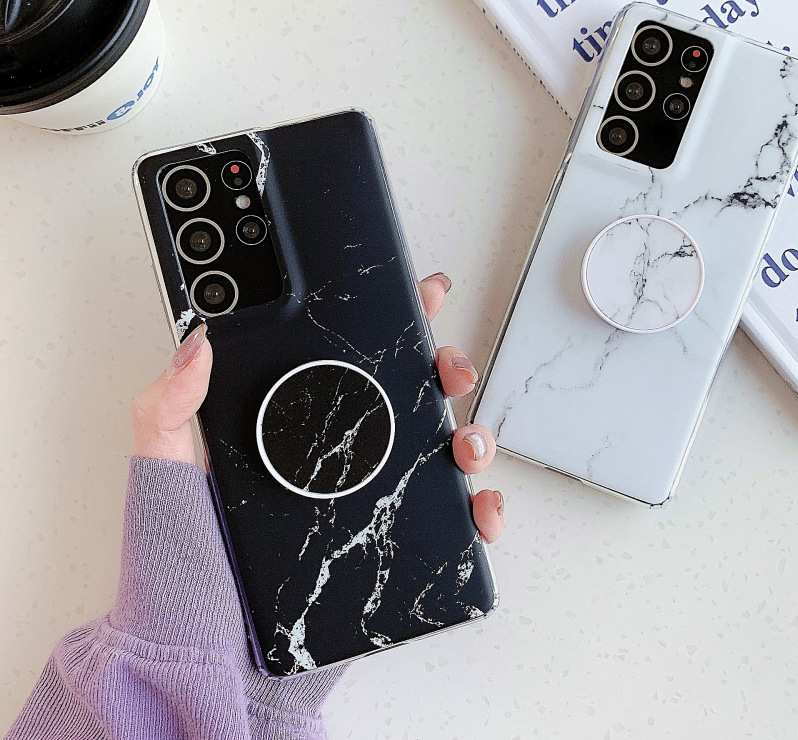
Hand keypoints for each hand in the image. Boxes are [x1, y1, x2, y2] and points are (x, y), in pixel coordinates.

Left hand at [131, 273, 503, 541]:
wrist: (206, 651)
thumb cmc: (183, 562)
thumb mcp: (165, 470)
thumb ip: (169, 403)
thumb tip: (195, 342)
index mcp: (294, 427)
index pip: (349, 363)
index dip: (392, 326)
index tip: (418, 298)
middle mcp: (337, 461)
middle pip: (410, 399)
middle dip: (445, 373)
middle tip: (448, 370)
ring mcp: (366, 502)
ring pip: (440, 454)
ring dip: (471, 438)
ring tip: (465, 445)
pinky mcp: (388, 547)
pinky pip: (450, 523)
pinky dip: (481, 512)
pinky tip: (479, 507)